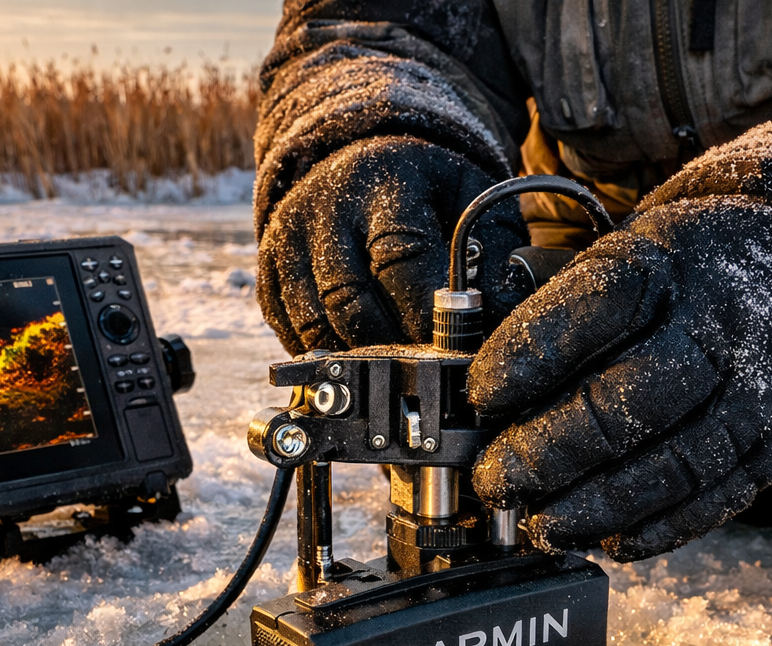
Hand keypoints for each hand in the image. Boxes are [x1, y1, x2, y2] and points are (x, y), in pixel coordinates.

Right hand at [257, 137, 527, 353]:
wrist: (354, 147)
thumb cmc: (425, 184)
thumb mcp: (469, 195)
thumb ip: (494, 250)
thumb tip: (502, 316)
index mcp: (386, 182)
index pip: (400, 260)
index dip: (424, 313)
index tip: (451, 347)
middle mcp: (327, 208)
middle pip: (351, 301)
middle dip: (392, 347)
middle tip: (425, 370)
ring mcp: (289, 238)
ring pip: (315, 324)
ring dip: (357, 359)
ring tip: (394, 370)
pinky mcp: (269, 267)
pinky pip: (289, 330)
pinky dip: (324, 355)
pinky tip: (356, 357)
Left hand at [469, 197, 771, 559]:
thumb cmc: (689, 272)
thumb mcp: (630, 250)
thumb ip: (563, 311)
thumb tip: (486, 393)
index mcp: (669, 264)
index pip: (592, 308)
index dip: (527, 357)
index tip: (479, 395)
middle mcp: (720, 327)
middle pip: (628, 400)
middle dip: (548, 450)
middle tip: (495, 479)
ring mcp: (757, 390)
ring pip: (672, 464)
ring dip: (595, 506)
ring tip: (539, 525)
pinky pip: (714, 500)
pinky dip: (655, 530)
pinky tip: (605, 541)